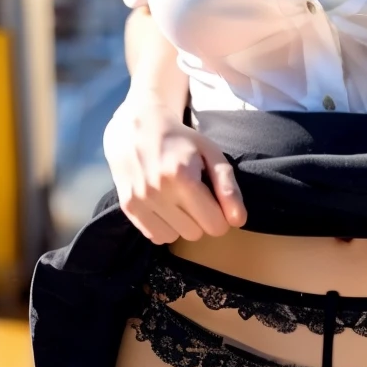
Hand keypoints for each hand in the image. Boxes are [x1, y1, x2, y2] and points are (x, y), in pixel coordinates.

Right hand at [104, 91, 246, 244]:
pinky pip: (156, 237)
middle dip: (199, 218)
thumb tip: (238, 220)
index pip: (215, 225)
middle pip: (195, 234)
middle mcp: (158, 192)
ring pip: (175, 238)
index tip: (213, 199)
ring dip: (180, 223)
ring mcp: (140, 201)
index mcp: (183, 177)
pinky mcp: (127, 207)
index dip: (220, 214)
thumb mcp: (210, 153)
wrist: (136, 129)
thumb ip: (228, 186)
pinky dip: (163, 226)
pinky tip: (162, 205)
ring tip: (176, 198)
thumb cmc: (180, 140)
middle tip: (194, 195)